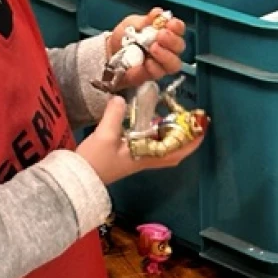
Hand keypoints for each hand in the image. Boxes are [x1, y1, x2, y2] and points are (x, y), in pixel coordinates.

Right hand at [76, 96, 202, 185]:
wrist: (76, 179)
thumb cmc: (94, 161)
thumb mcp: (104, 135)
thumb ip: (115, 115)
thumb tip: (121, 98)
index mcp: (146, 157)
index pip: (177, 151)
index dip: (192, 141)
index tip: (202, 127)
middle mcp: (146, 160)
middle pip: (173, 151)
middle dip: (184, 137)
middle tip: (189, 120)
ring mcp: (137, 160)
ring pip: (162, 148)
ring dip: (170, 135)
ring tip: (173, 117)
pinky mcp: (128, 158)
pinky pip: (149, 146)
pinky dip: (155, 135)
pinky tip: (149, 123)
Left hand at [106, 8, 186, 89]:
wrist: (109, 52)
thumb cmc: (124, 37)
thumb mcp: (133, 23)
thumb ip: (145, 20)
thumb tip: (158, 13)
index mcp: (166, 32)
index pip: (178, 29)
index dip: (177, 27)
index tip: (170, 23)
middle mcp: (167, 48)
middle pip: (179, 46)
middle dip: (172, 40)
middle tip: (161, 35)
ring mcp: (161, 63)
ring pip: (174, 63)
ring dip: (166, 55)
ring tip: (153, 48)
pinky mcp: (152, 75)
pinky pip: (159, 73)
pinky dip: (155, 67)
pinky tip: (147, 62)